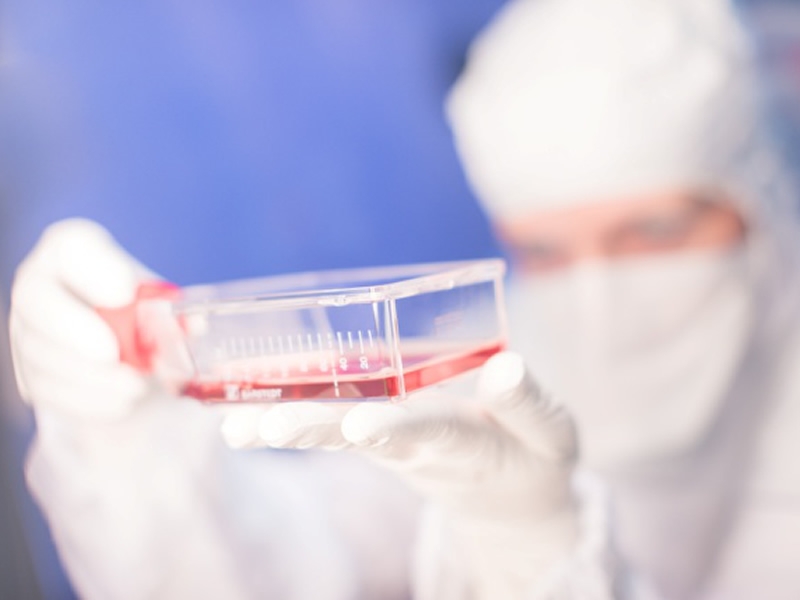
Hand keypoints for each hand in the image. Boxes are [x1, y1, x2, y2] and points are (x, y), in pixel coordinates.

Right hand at [9, 218, 158, 421]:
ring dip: (92, 375)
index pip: (71, 245)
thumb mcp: (164, 309)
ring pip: (42, 353)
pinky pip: (48, 389)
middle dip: (72, 328)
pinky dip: (89, 400)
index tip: (124, 293)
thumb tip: (194, 325)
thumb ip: (177, 314)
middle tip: (110, 353)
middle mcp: (40, 285)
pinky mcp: (29, 374)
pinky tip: (122, 402)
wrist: (127, 359)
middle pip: (35, 298)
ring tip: (136, 386)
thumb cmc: (143, 317)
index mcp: (75, 253)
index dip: (94, 267)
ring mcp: (26, 331)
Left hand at [221, 352, 579, 597]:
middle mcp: (416, 446)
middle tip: (266, 428)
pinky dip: (292, 417)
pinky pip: (332, 426)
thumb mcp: (551, 434)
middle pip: (359, 438)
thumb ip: (529, 405)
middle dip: (314, 430)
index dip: (396, 427)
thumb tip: (507, 367)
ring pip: (335, 435)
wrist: (507, 501)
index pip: (428, 432)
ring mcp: (391, 444)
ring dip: (286, 428)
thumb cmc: (533, 458)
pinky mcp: (377, 438)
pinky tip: (246, 416)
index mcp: (464, 443)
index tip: (362, 425)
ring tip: (233, 429)